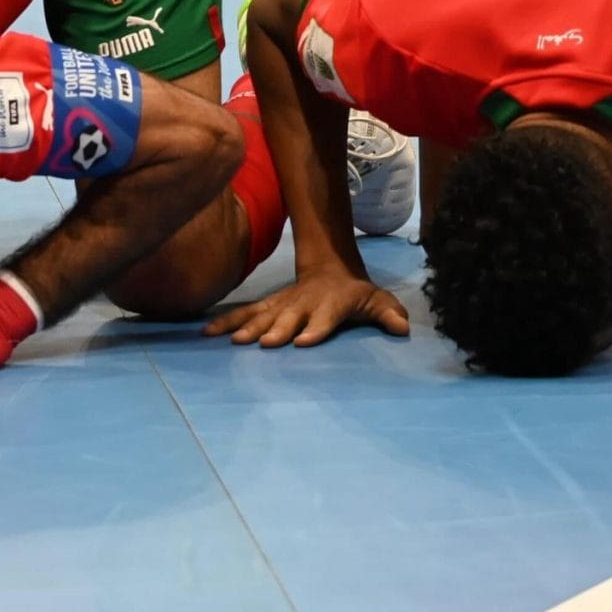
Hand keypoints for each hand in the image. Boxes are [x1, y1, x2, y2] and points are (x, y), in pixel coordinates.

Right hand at [203, 267, 409, 347]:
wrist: (329, 268)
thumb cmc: (355, 293)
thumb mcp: (377, 300)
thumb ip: (388, 313)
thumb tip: (403, 328)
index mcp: (331, 303)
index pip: (324, 317)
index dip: (315, 328)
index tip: (303, 342)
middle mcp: (303, 303)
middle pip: (289, 317)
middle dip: (277, 329)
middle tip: (265, 343)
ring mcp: (283, 304)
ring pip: (262, 314)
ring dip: (247, 327)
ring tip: (233, 341)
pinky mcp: (267, 306)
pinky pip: (244, 313)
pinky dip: (226, 322)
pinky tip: (207, 333)